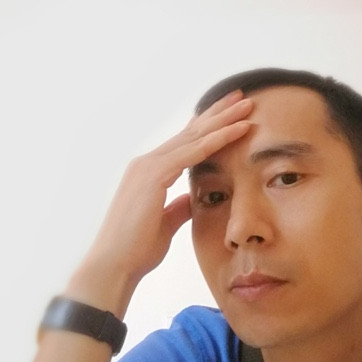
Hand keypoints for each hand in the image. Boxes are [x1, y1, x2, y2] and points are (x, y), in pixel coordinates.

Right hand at [65, 91, 252, 316]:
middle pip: (190, 132)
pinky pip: (193, 152)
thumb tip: (191, 198)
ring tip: (247, 105)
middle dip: (217, 113)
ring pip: (194, 136)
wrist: (114, 265)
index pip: (185, 143)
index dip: (208, 128)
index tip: (230, 115)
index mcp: (149, 173)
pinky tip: (238, 129)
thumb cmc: (136, 249)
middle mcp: (147, 162)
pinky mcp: (154, 175)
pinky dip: (218, 139)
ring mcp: (148, 166)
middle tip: (241, 96)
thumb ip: (178, 207)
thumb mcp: (166, 224)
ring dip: (223, 119)